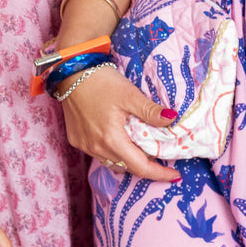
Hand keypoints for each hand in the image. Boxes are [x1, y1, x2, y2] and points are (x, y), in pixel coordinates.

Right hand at [61, 65, 180, 182]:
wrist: (70, 72)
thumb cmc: (100, 81)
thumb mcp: (130, 94)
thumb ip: (150, 111)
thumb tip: (172, 119)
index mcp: (112, 139)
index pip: (140, 167)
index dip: (159, 173)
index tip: (175, 174)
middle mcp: (97, 147)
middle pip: (127, 166)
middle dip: (146, 165)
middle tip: (161, 155)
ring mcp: (85, 145)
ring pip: (113, 162)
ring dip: (129, 158)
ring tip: (142, 147)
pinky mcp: (77, 140)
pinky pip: (100, 154)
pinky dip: (113, 151)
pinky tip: (120, 139)